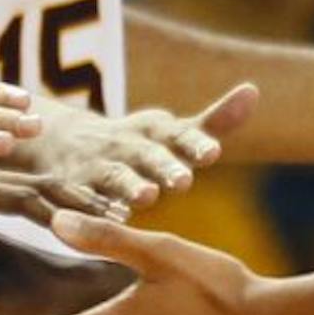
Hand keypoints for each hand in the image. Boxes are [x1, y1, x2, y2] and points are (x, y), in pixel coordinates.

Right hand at [0, 84, 258, 210]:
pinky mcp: (66, 189)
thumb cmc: (133, 143)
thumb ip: (213, 121)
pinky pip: (79, 200)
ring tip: (146, 198)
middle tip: (183, 182)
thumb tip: (254, 91)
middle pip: (146, 154)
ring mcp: (93, 166)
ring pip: (113, 176)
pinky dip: (89, 210)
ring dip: (128, 185)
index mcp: (151, 130)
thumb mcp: (170, 131)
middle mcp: (123, 144)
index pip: (178, 135)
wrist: (59, 143)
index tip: (215, 154)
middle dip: (163, 166)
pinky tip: (106, 223)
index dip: (194, 144)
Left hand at [0, 168, 124, 278]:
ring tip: (127, 202)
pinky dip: (66, 190)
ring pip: (45, 179)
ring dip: (85, 190)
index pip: (28, 196)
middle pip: (48, 182)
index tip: (106, 221)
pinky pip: (34, 182)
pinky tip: (92, 201)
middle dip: (90, 195)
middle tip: (136, 205)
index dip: (68, 209)